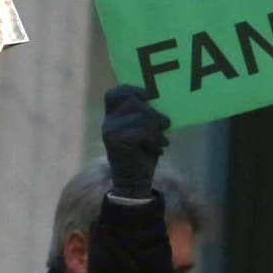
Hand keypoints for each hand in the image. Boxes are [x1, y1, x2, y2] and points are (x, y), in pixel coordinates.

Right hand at [101, 84, 169, 198]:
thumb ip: (146, 115)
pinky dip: (155, 139)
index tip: (148, 96)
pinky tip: (158, 148)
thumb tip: (160, 98)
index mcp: (112, 118)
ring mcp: (111, 132)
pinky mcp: (117, 141)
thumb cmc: (142, 155)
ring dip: (157, 129)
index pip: (115, 94)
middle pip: (133, 102)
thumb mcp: (145, 131)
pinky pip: (142, 131)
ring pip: (141, 117)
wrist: (134, 183)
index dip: (132, 90)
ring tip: (161, 140)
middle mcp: (108, 123)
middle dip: (152, 112)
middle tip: (164, 125)